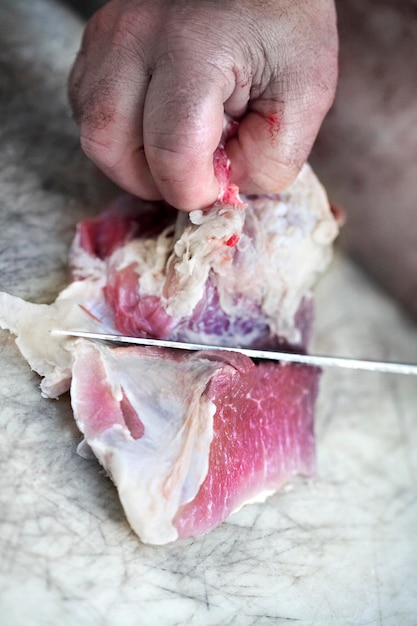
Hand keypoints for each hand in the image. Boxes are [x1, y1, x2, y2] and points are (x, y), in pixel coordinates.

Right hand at [69, 0, 337, 209]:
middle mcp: (135, 37)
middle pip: (108, 144)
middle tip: (188, 175)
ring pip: (91, 129)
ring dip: (129, 158)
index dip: (194, 189)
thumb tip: (221, 189)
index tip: (218, 184)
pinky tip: (152, 123)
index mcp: (194, 51)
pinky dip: (118, 132)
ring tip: (172, 149)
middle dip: (150, 181)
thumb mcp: (305, 97)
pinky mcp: (98, 40)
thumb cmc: (285, 26)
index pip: (171, 151)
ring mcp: (108, 34)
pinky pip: (88, 106)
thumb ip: (268, 160)